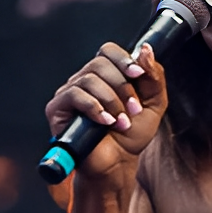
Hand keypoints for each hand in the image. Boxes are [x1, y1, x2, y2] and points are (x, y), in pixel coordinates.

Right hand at [44, 42, 167, 178]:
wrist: (117, 162)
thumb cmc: (132, 135)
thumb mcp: (154, 105)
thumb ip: (154, 77)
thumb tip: (145, 49)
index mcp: (106, 75)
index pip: (108, 51)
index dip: (123, 60)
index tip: (138, 75)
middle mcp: (85, 80)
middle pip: (100, 64)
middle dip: (122, 88)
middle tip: (133, 110)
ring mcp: (70, 93)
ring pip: (89, 80)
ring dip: (112, 102)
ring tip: (122, 122)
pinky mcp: (57, 108)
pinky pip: (74, 95)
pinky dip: (95, 108)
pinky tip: (106, 123)